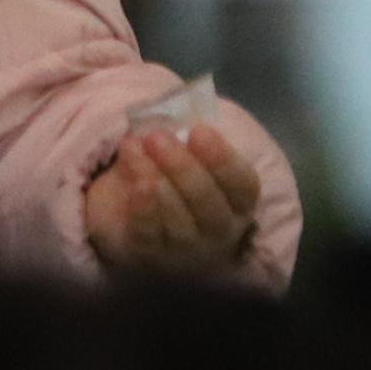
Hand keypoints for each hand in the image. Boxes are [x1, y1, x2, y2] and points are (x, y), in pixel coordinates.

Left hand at [84, 122, 263, 275]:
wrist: (127, 217)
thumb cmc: (169, 180)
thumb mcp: (182, 155)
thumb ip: (185, 138)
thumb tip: (176, 111)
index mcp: (237, 205)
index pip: (243, 186)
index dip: (223, 159)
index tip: (198, 131)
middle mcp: (218, 233)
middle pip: (209, 204)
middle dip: (184, 168)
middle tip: (157, 136)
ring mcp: (185, 252)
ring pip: (178, 220)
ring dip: (155, 178)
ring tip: (135, 146)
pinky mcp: (150, 258)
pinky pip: (149, 235)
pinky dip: (143, 208)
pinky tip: (134, 181)